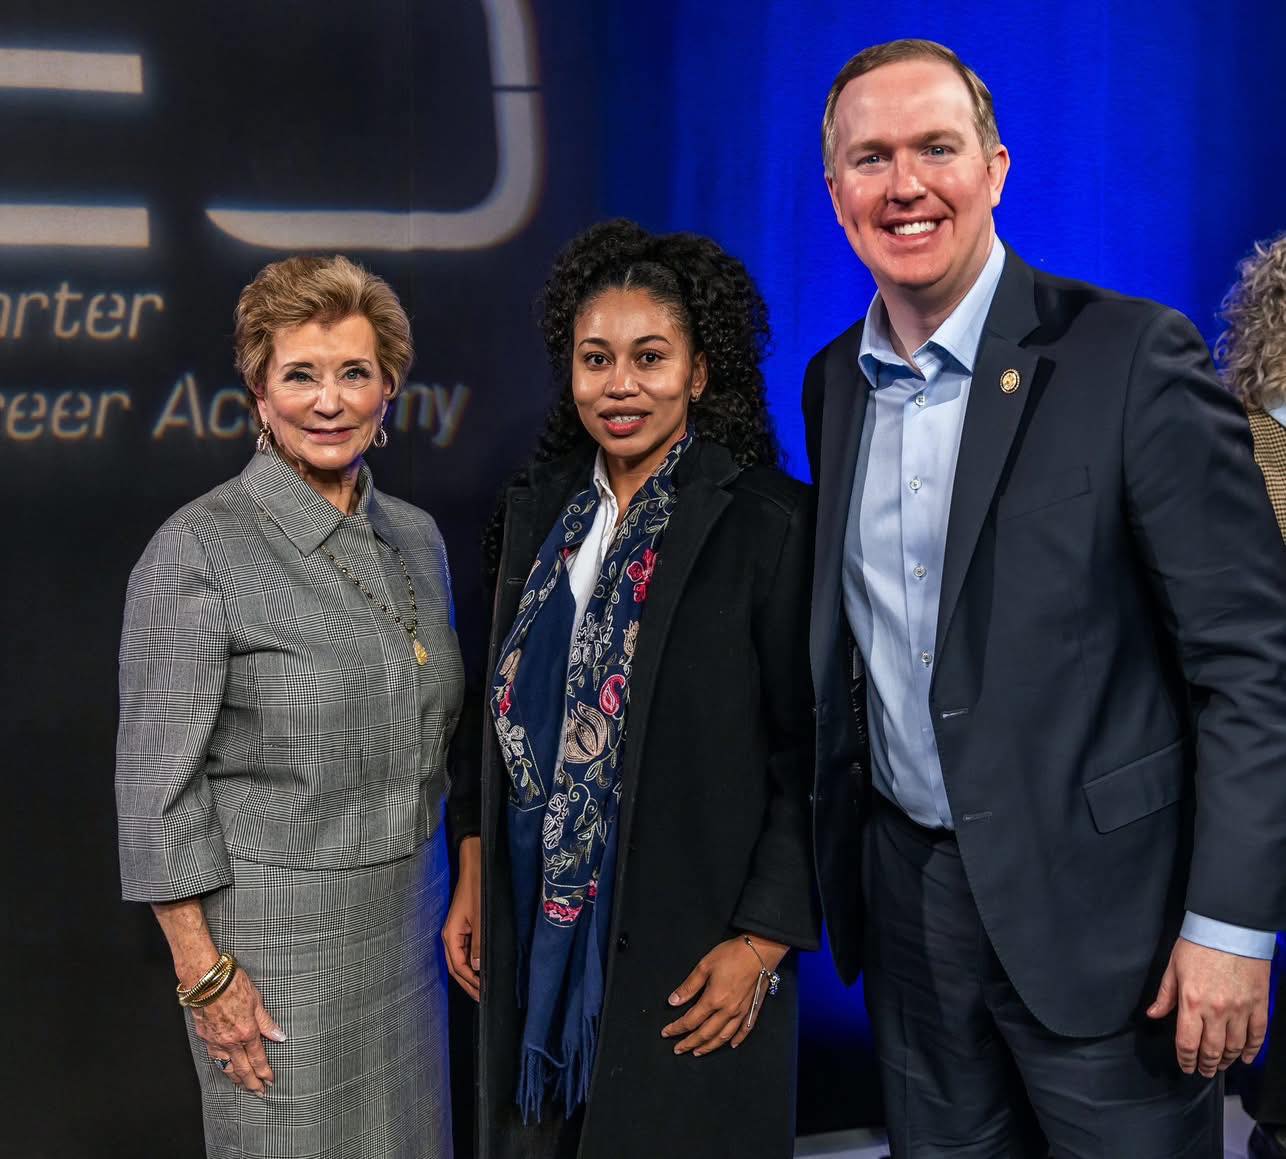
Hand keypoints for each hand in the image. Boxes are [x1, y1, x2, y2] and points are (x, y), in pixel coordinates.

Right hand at [191, 967, 285, 1093]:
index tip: (271, 1081)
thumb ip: (267, 1022)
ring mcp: (215, 1041)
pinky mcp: (204, 1037)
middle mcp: (230, 1041)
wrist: (205, 979)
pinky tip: (225, 1069)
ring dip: (236, 1079)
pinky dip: (221, 1066)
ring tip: (244, 1086)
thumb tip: (280, 1037)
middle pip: (242, 1069)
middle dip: (252, 1083)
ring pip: (226, 1067)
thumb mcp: (257, 1000)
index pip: (258, 1059)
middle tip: (260, 1093)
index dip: (265, 1072)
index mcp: (246, 1032)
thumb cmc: (233, 984)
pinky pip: (214, 1058)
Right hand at [442, 836, 481, 1000]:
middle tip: (482, 997)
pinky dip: (472, 963)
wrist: (475, 867)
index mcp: (451, 935)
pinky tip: (481, 968)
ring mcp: (457, 932)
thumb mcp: (480, 917)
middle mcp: (451, 936)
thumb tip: (477, 968)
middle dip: (468, 984)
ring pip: (460, 960)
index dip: (470, 982)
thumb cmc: (476, 889)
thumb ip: (479, 943)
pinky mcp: (464, 927)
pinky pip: (465, 951)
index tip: (482, 993)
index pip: (458, 967)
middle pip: (457, 967)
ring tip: (482, 987)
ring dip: (470, 975)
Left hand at [661, 935, 787, 1056]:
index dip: (676, 1028)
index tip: (665, 1033)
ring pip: (723, 1036)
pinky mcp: (753, 1009)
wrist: (760, 950)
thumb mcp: (705, 965)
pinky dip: (737, 1040)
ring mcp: (742, 1012)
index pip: (691, 1020)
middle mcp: (727, 1011)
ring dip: (709, 1047)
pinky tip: (731, 1045)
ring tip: (698, 1052)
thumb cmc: (731, 954)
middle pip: (705, 1033)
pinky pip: (744, 1030)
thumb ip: (689, 986)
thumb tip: (673, 1001)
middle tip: (678, 1049)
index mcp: (713, 1000)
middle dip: (689, 1043)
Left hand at [1146, 936, 1269, 1076]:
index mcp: (1191, 1002)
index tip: (1186, 1066)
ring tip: (1220, 1065)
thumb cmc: (1198, 944)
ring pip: (1234, 1046)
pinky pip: (1257, 1035)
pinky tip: (1244, 1058)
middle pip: (1212, 1050)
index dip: (1185, 1059)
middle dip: (1206, 1065)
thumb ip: (1165, 995)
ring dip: (1226, 1060)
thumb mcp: (1173, 967)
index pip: (1187, 1042)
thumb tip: (1153, 1015)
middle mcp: (1216, 1011)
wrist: (1230, 928)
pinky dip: (1252, 1050)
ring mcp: (1240, 1009)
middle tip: (1204, 1071)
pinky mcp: (1259, 1005)